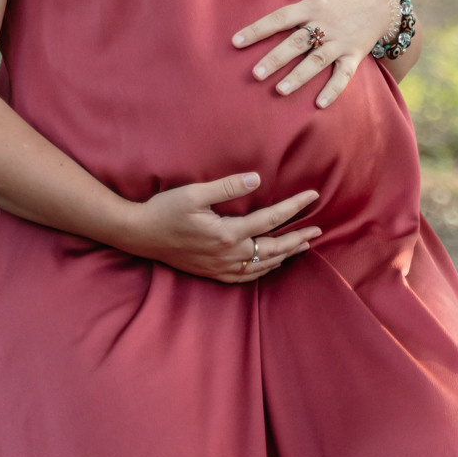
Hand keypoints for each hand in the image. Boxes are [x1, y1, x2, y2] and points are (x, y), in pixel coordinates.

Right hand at [121, 172, 320, 281]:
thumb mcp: (194, 193)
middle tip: (318, 229)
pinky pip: (245, 277)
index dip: (295, 207)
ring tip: (302, 245)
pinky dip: (263, 270)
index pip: (271, 219)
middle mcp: (228, 255)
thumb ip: (228, 186)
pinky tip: (271, 264)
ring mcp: (220, 267)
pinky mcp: (211, 273)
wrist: (139, 235)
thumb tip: (258, 179)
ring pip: (262, 265)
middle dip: (298, 237)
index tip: (313, 196)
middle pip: (273, 248)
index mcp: (227, 234)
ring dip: (285, 255)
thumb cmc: (164, 210)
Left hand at [232, 0, 397, 107]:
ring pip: (318, 61)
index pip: (281, 18)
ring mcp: (341, 42)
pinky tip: (319, 104)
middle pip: (297, 42)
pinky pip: (345, 75)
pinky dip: (334, 90)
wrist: (382, 1)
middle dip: (276, 58)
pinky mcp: (354, 55)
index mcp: (313, 5)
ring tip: (280, 90)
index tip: (236, 42)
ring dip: (300, 76)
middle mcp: (326, 24)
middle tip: (255, 74)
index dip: (258, 29)